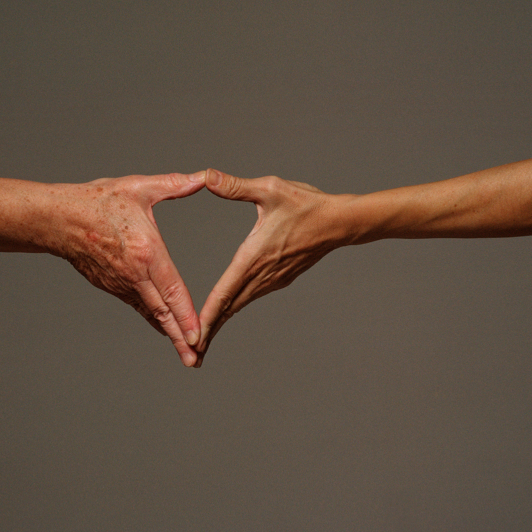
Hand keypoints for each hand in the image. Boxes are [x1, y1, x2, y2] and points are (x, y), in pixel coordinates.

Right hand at [56, 171, 205, 366]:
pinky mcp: (112, 286)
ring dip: (168, 333)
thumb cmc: (98, 201)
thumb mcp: (139, 188)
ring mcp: (121, 284)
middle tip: (195, 360)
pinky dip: (154, 319)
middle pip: (162, 313)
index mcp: (146, 252)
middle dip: (180, 339)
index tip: (198, 336)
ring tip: (187, 354)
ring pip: (150, 313)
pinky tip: (165, 328)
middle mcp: (134, 274)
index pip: (171, 290)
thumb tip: (202, 177)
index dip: (186, 316)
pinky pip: (138, 306)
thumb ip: (174, 185)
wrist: (57, 219)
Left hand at [196, 169, 349, 365]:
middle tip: (190, 355)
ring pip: (239, 305)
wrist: (341, 222)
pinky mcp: (279, 279)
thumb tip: (206, 177)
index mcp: (253, 257)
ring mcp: (272, 280)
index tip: (192, 337)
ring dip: (220, 322)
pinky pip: (250, 297)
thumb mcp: (270, 189)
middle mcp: (261, 275)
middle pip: (229, 308)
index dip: (206, 316)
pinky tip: (224, 313)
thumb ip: (235, 186)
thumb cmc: (307, 204)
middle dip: (209, 331)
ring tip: (202, 341)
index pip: (224, 292)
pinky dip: (233, 309)